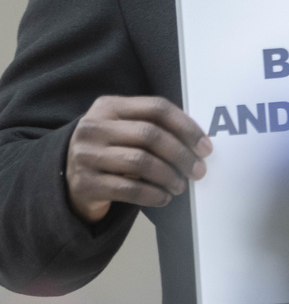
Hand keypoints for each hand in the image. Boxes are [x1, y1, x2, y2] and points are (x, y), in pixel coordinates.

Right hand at [65, 96, 211, 223]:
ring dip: (169, 176)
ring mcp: (85, 155)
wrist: (68, 177)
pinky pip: (128, 189)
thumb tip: (199, 143)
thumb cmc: (111, 149)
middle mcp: (93, 127)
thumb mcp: (125, 128)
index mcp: (108, 106)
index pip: (157, 108)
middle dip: (181, 154)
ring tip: (181, 185)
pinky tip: (164, 198)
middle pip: (151, 135)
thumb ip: (154, 126)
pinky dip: (153, 194)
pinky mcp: (84, 184)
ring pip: (140, 162)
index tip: (205, 147)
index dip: (186, 127)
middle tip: (199, 170)